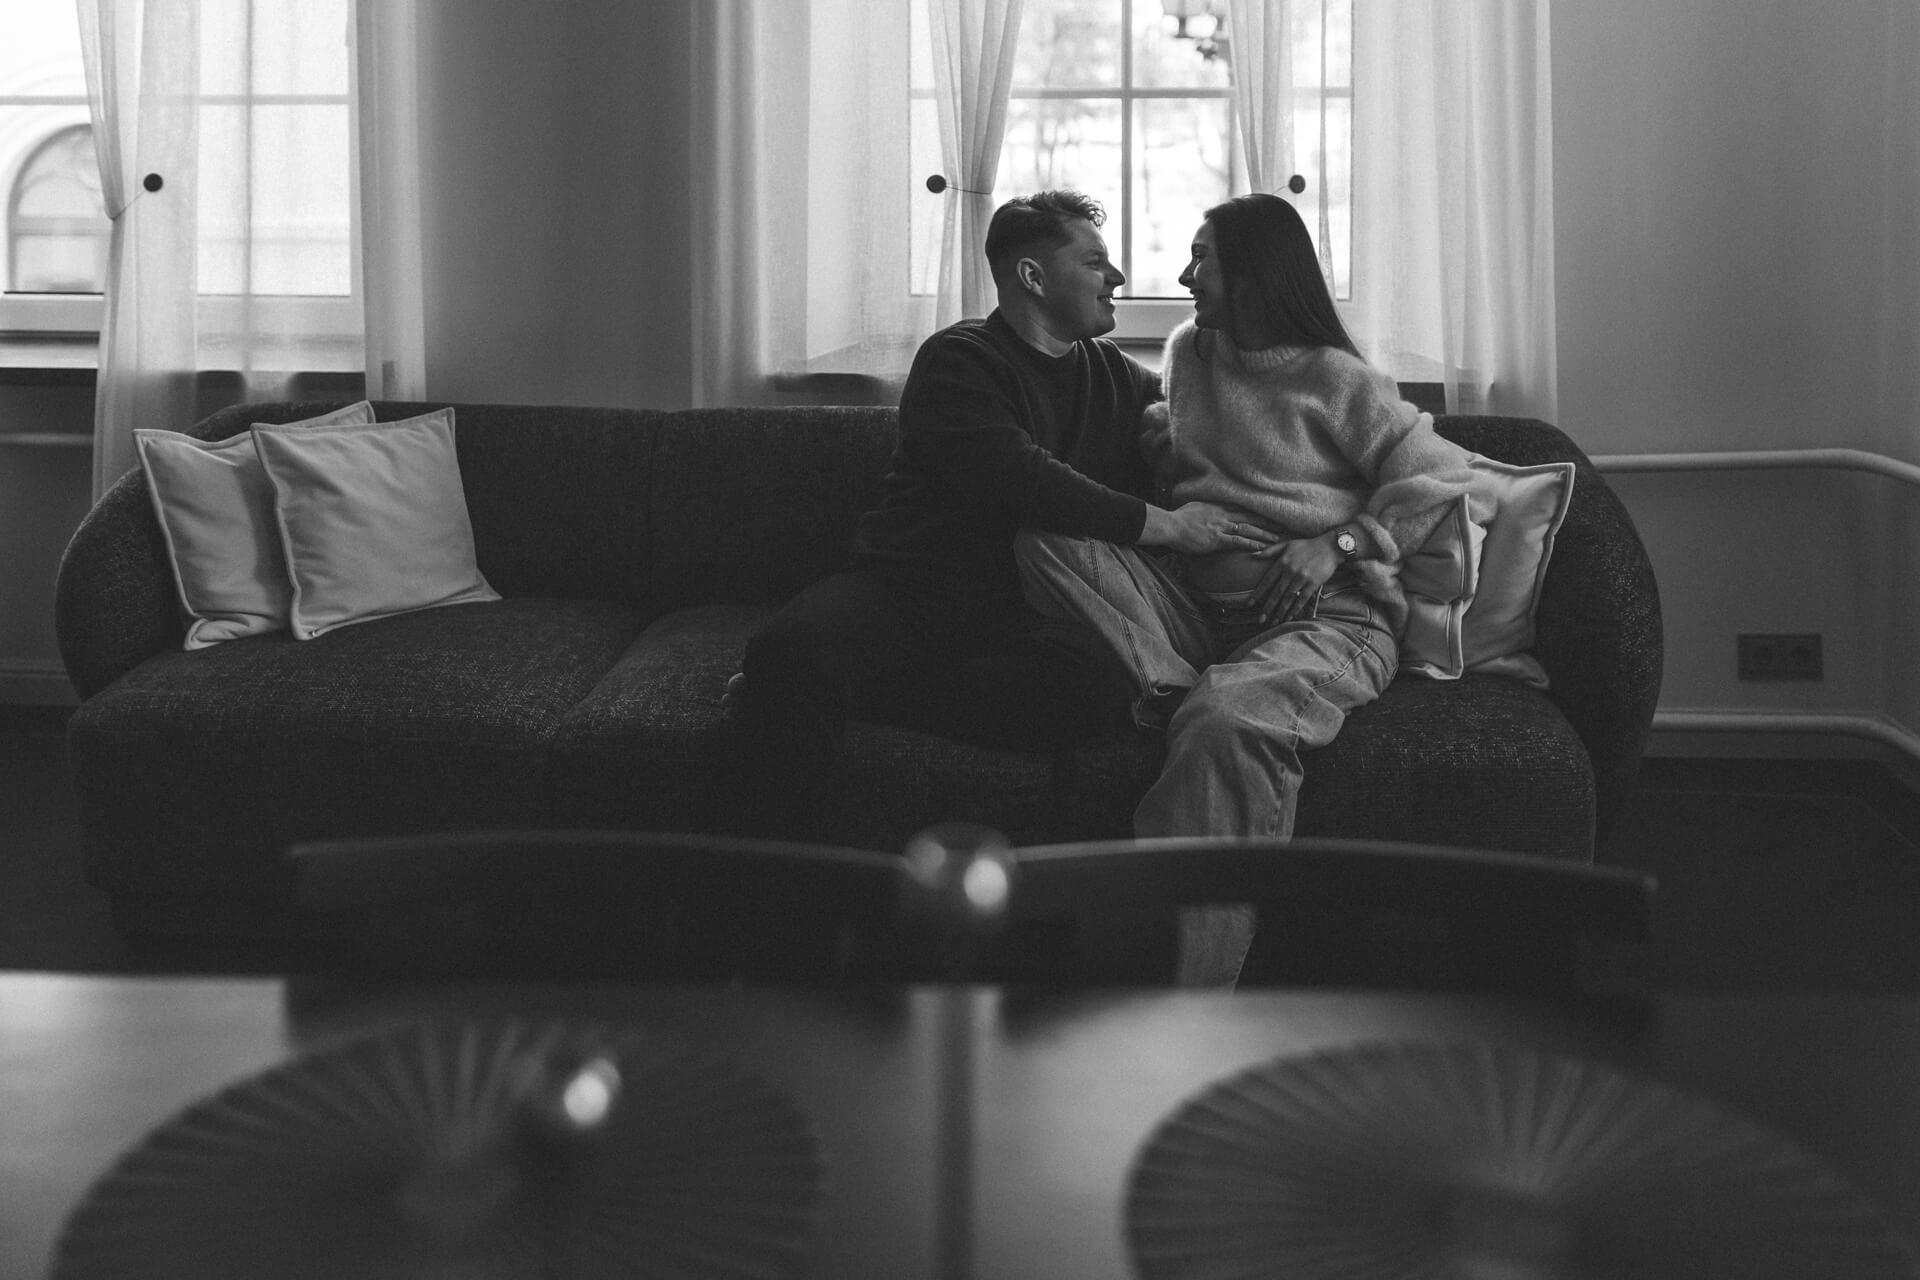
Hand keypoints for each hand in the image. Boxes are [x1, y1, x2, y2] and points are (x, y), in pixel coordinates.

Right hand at [1139, 502, 1278, 554]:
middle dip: (1268, 522)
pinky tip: (1261, 547)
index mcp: (1219, 506)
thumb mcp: (1197, 506)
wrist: (1170, 525)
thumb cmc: (1180, 518)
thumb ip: (1209, 507)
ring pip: (1248, 529)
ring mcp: (1221, 526)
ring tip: (1277, 539)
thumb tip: (1213, 507)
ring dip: (1264, 534)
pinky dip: (1251, 544)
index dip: (1259, 512)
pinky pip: (1238, 542)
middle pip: (1251, 517)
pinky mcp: (1217, 539)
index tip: (1271, 513)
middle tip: (1282, 525)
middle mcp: (1223, 514)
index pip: (1244, 508)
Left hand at [1252, 534, 1339, 623]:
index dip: (1258, 593)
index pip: (1267, 581)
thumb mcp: (1287, 544)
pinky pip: (1302, 599)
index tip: (1249, 604)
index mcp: (1282, 562)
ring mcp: (1302, 578)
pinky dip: (1295, 609)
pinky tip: (1289, 618)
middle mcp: (1290, 571)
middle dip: (1267, 608)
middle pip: (1276, 593)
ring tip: (1273, 622)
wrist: (1330, 547)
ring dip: (1280, 612)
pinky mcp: (1313, 583)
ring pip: (1288, 598)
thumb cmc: (1307, 546)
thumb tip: (1254, 555)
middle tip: (1260, 620)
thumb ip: (1270, 550)